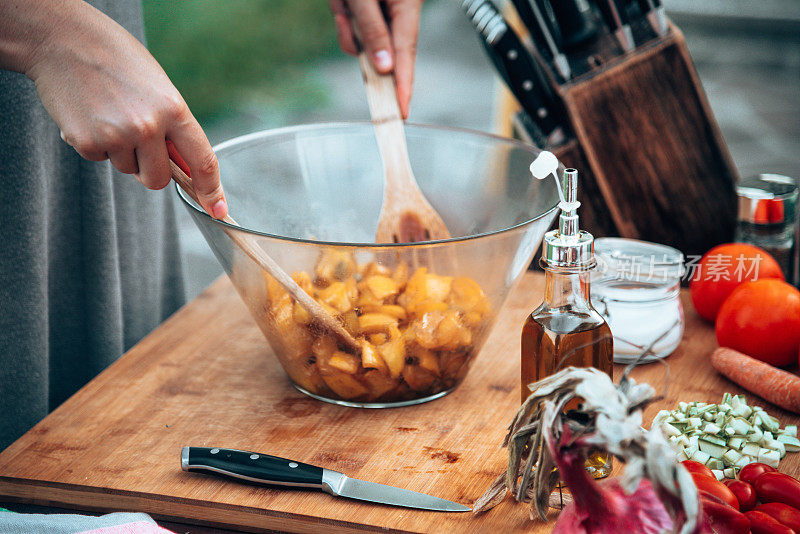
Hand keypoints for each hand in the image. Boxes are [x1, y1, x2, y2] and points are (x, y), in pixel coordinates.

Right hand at [19, 1, 226, 217]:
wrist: (63, 40)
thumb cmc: (118, 62)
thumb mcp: (160, 89)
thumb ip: (174, 128)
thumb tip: (187, 169)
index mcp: (174, 110)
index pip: (202, 161)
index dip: (211, 191)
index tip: (218, 210)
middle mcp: (149, 126)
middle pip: (159, 180)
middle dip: (150, 171)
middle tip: (138, 143)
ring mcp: (117, 136)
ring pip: (128, 169)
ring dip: (121, 151)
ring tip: (110, 114)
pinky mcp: (87, 142)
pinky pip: (100, 159)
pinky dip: (96, 143)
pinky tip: (90, 114)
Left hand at [330, 0, 422, 118]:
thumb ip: (373, 30)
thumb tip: (384, 68)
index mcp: (407, 7)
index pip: (407, 55)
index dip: (404, 87)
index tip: (402, 112)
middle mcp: (398, 15)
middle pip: (380, 52)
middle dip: (357, 40)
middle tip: (346, 16)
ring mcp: (383, 17)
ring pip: (360, 44)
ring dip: (346, 26)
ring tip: (345, 1)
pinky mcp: (368, 16)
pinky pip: (352, 33)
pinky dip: (342, 18)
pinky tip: (343, 2)